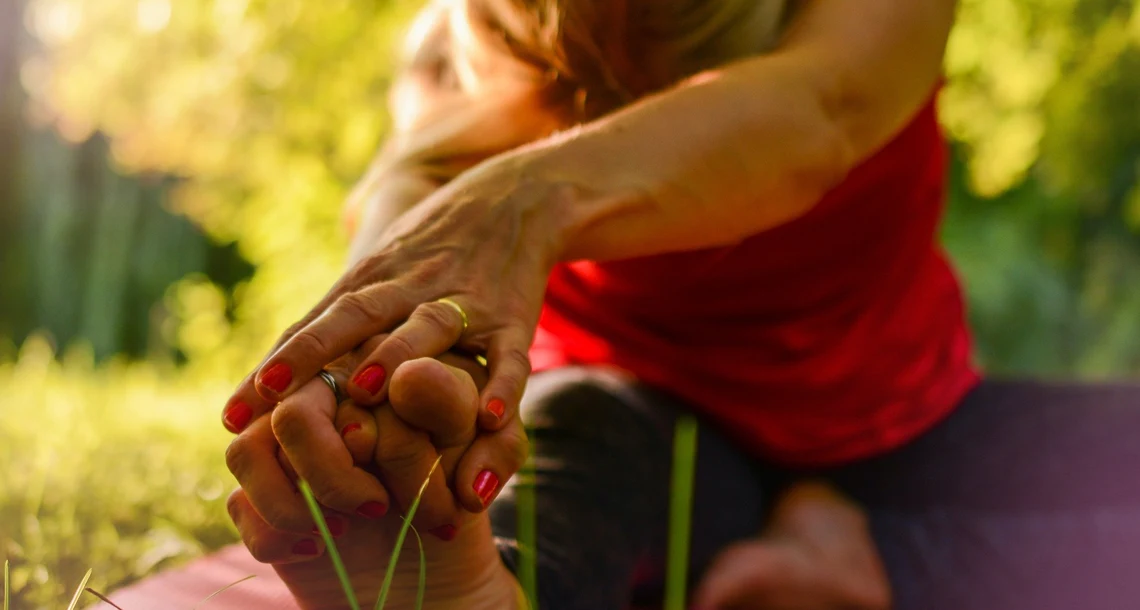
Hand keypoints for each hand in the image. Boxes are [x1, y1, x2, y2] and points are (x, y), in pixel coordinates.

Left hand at [222, 149, 567, 437]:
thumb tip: (270, 385)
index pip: (312, 326)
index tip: (230, 416)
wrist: (516, 198)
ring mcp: (463, 301)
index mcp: (372, 281)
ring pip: (427, 328)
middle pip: (353, 318)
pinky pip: (509, 356)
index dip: (272, 368)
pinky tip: (490, 418)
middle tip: (269, 399)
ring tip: (362, 391)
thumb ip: (334, 323)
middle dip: (309, 356)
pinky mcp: (513, 318)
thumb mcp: (380, 270)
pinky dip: (502, 385)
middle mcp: (410, 287)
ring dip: (394, 356)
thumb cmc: (433, 248)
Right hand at [227, 354, 528, 608]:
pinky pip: (239, 501)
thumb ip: (450, 403)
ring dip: (289, 503)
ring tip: (343, 529)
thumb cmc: (470, 482)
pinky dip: (272, 532)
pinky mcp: (262, 493)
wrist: (444, 566)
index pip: (339, 374)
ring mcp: (284, 444)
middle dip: (330, 473)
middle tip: (376, 510)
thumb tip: (406, 376)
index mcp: (371, 361)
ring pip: (247, 450)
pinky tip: (315, 549)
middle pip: (291, 414)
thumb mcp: (485, 441)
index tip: (372, 457)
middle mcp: (319, 395)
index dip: (361, 417)